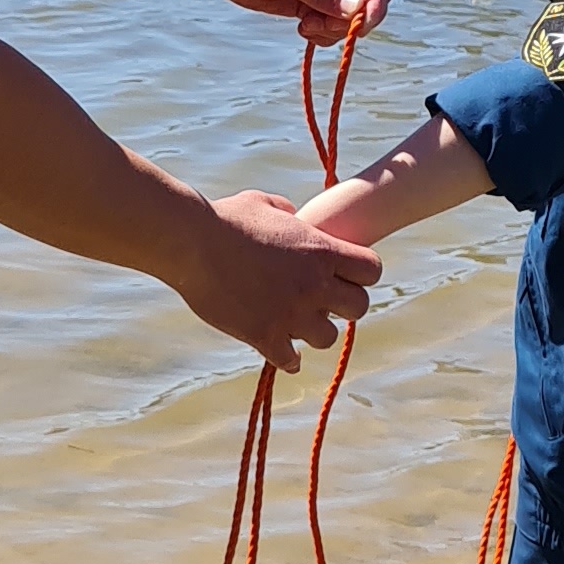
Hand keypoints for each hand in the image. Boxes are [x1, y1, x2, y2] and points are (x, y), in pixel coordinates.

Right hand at [174, 188, 381, 370]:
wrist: (192, 244)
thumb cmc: (225, 219)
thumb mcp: (263, 203)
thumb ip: (287, 212)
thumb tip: (294, 216)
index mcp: (320, 250)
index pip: (372, 269)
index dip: (360, 274)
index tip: (342, 274)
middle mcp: (314, 284)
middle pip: (359, 307)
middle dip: (343, 305)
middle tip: (321, 301)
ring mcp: (291, 314)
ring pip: (328, 338)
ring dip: (314, 331)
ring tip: (295, 323)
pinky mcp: (265, 336)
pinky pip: (291, 361)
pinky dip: (288, 358)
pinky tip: (279, 350)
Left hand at [206, 0, 394, 40]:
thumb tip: (358, 10)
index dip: (374, 4)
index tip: (358, 28)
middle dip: (354, 19)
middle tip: (322, 26)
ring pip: (352, 16)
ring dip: (334, 29)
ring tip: (304, 26)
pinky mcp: (314, 0)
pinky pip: (333, 23)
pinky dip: (323, 32)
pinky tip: (301, 26)